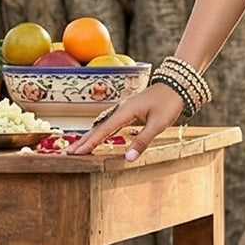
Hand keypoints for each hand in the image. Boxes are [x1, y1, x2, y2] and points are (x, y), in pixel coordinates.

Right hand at [69, 82, 184, 161]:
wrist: (177, 86)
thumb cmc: (168, 103)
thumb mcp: (158, 124)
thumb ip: (142, 141)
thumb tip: (127, 159)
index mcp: (124, 112)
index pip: (103, 130)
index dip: (89, 143)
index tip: (76, 153)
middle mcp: (120, 110)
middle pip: (98, 127)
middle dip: (83, 141)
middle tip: (67, 153)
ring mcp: (123, 110)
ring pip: (103, 125)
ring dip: (90, 137)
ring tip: (78, 148)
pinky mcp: (128, 112)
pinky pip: (110, 124)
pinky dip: (101, 132)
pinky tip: (97, 139)